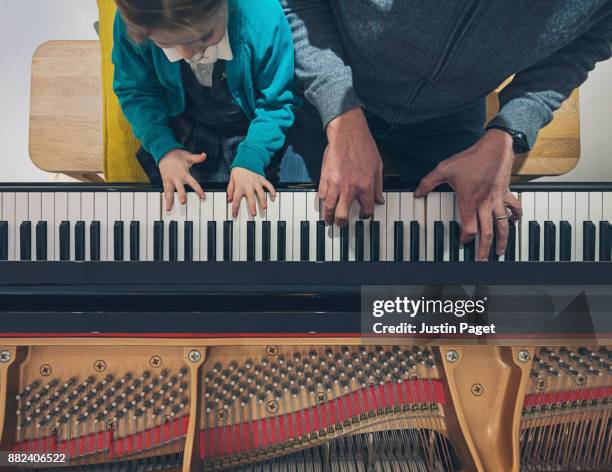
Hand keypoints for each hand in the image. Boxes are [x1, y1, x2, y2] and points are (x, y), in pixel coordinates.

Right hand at [159, 149, 206, 209]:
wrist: (164, 152)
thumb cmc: (177, 155)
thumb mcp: (188, 156)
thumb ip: (197, 158)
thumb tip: (204, 155)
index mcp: (184, 173)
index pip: (193, 183)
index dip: (198, 190)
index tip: (203, 196)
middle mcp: (176, 178)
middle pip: (180, 188)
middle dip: (181, 195)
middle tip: (183, 202)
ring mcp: (169, 180)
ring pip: (169, 191)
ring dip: (169, 200)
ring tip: (169, 208)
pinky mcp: (165, 181)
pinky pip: (165, 191)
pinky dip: (166, 198)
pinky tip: (167, 206)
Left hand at [227, 167, 276, 217]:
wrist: (245, 160)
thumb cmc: (238, 172)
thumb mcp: (231, 181)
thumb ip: (230, 190)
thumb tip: (229, 199)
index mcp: (239, 186)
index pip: (236, 199)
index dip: (235, 208)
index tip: (235, 215)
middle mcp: (248, 185)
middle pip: (250, 198)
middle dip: (252, 206)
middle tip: (254, 214)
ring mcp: (256, 182)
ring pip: (260, 192)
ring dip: (263, 200)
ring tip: (264, 207)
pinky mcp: (261, 179)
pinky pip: (268, 185)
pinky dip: (271, 189)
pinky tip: (274, 195)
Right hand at [320, 108, 384, 225]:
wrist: (347, 132)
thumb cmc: (363, 146)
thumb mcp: (378, 165)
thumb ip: (378, 185)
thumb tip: (379, 200)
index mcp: (365, 185)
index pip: (366, 209)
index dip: (366, 215)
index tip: (363, 216)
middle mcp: (349, 187)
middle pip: (343, 215)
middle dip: (342, 223)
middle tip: (341, 225)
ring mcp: (335, 183)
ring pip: (329, 208)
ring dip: (329, 216)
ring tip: (329, 219)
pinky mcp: (324, 177)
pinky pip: (321, 195)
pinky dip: (323, 200)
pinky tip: (325, 201)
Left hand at [415, 129, 522, 260]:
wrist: (494, 147)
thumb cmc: (470, 158)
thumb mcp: (443, 169)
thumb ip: (428, 183)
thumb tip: (417, 193)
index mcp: (469, 202)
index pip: (469, 228)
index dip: (465, 238)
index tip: (462, 242)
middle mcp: (485, 205)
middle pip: (487, 233)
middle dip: (484, 249)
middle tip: (482, 261)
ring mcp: (497, 200)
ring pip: (502, 225)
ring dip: (502, 240)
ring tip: (500, 252)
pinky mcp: (505, 193)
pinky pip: (514, 208)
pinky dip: (515, 217)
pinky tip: (514, 223)